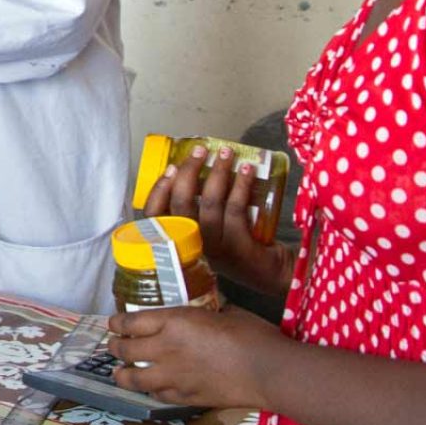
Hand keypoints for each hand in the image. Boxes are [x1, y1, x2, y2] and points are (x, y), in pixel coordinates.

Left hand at [106, 304, 288, 410]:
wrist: (268, 371)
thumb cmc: (252, 334)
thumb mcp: (225, 311)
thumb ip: (205, 313)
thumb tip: (205, 311)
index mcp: (173, 322)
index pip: (130, 322)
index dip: (116, 323)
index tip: (113, 324)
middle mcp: (165, 349)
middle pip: (123, 350)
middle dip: (114, 347)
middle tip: (113, 346)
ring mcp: (172, 376)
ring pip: (132, 379)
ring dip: (122, 374)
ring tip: (120, 372)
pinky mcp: (184, 398)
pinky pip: (156, 395)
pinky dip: (151, 390)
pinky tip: (152, 388)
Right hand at [139, 150, 287, 293]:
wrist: (271, 273)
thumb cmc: (237, 246)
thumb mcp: (207, 233)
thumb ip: (196, 211)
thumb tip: (192, 169)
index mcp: (178, 242)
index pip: (153, 217)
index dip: (158, 190)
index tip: (170, 168)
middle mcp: (192, 248)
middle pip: (181, 206)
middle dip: (189, 171)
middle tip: (200, 151)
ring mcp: (216, 249)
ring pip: (209, 204)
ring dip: (218, 172)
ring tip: (227, 153)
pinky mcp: (239, 247)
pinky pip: (235, 209)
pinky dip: (241, 185)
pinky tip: (247, 170)